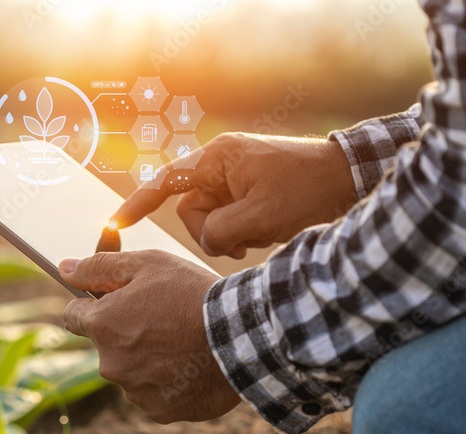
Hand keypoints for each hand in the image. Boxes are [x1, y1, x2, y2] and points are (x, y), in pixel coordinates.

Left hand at [60, 251, 240, 423]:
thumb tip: (64, 268)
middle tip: (163, 320)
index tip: (109, 303)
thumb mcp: (148, 264)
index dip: (91, 306)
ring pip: (130, 372)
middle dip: (124, 334)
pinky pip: (154, 394)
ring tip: (182, 343)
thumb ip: (100, 266)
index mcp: (102, 325)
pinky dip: (167, 383)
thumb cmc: (194, 294)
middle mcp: (109, 363)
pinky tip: (190, 366)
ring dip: (146, 360)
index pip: (72, 316)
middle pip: (105, 346)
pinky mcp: (158, 410)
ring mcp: (133, 391)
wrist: (242, 337)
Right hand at [113, 134, 357, 258]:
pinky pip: (228, 219)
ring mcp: (234, 178)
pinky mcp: (247, 191)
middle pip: (190, 211)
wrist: (350, 180)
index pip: (164, 182)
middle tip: (245, 241)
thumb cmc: (308, 191)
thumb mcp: (260, 217)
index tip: (115, 223)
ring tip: (262, 235)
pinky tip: (266, 232)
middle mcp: (220, 164)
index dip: (137, 203)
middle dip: (213, 232)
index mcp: (217, 159)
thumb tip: (207, 240)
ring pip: (210, 220)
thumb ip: (220, 232)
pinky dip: (243, 232)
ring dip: (232, 235)